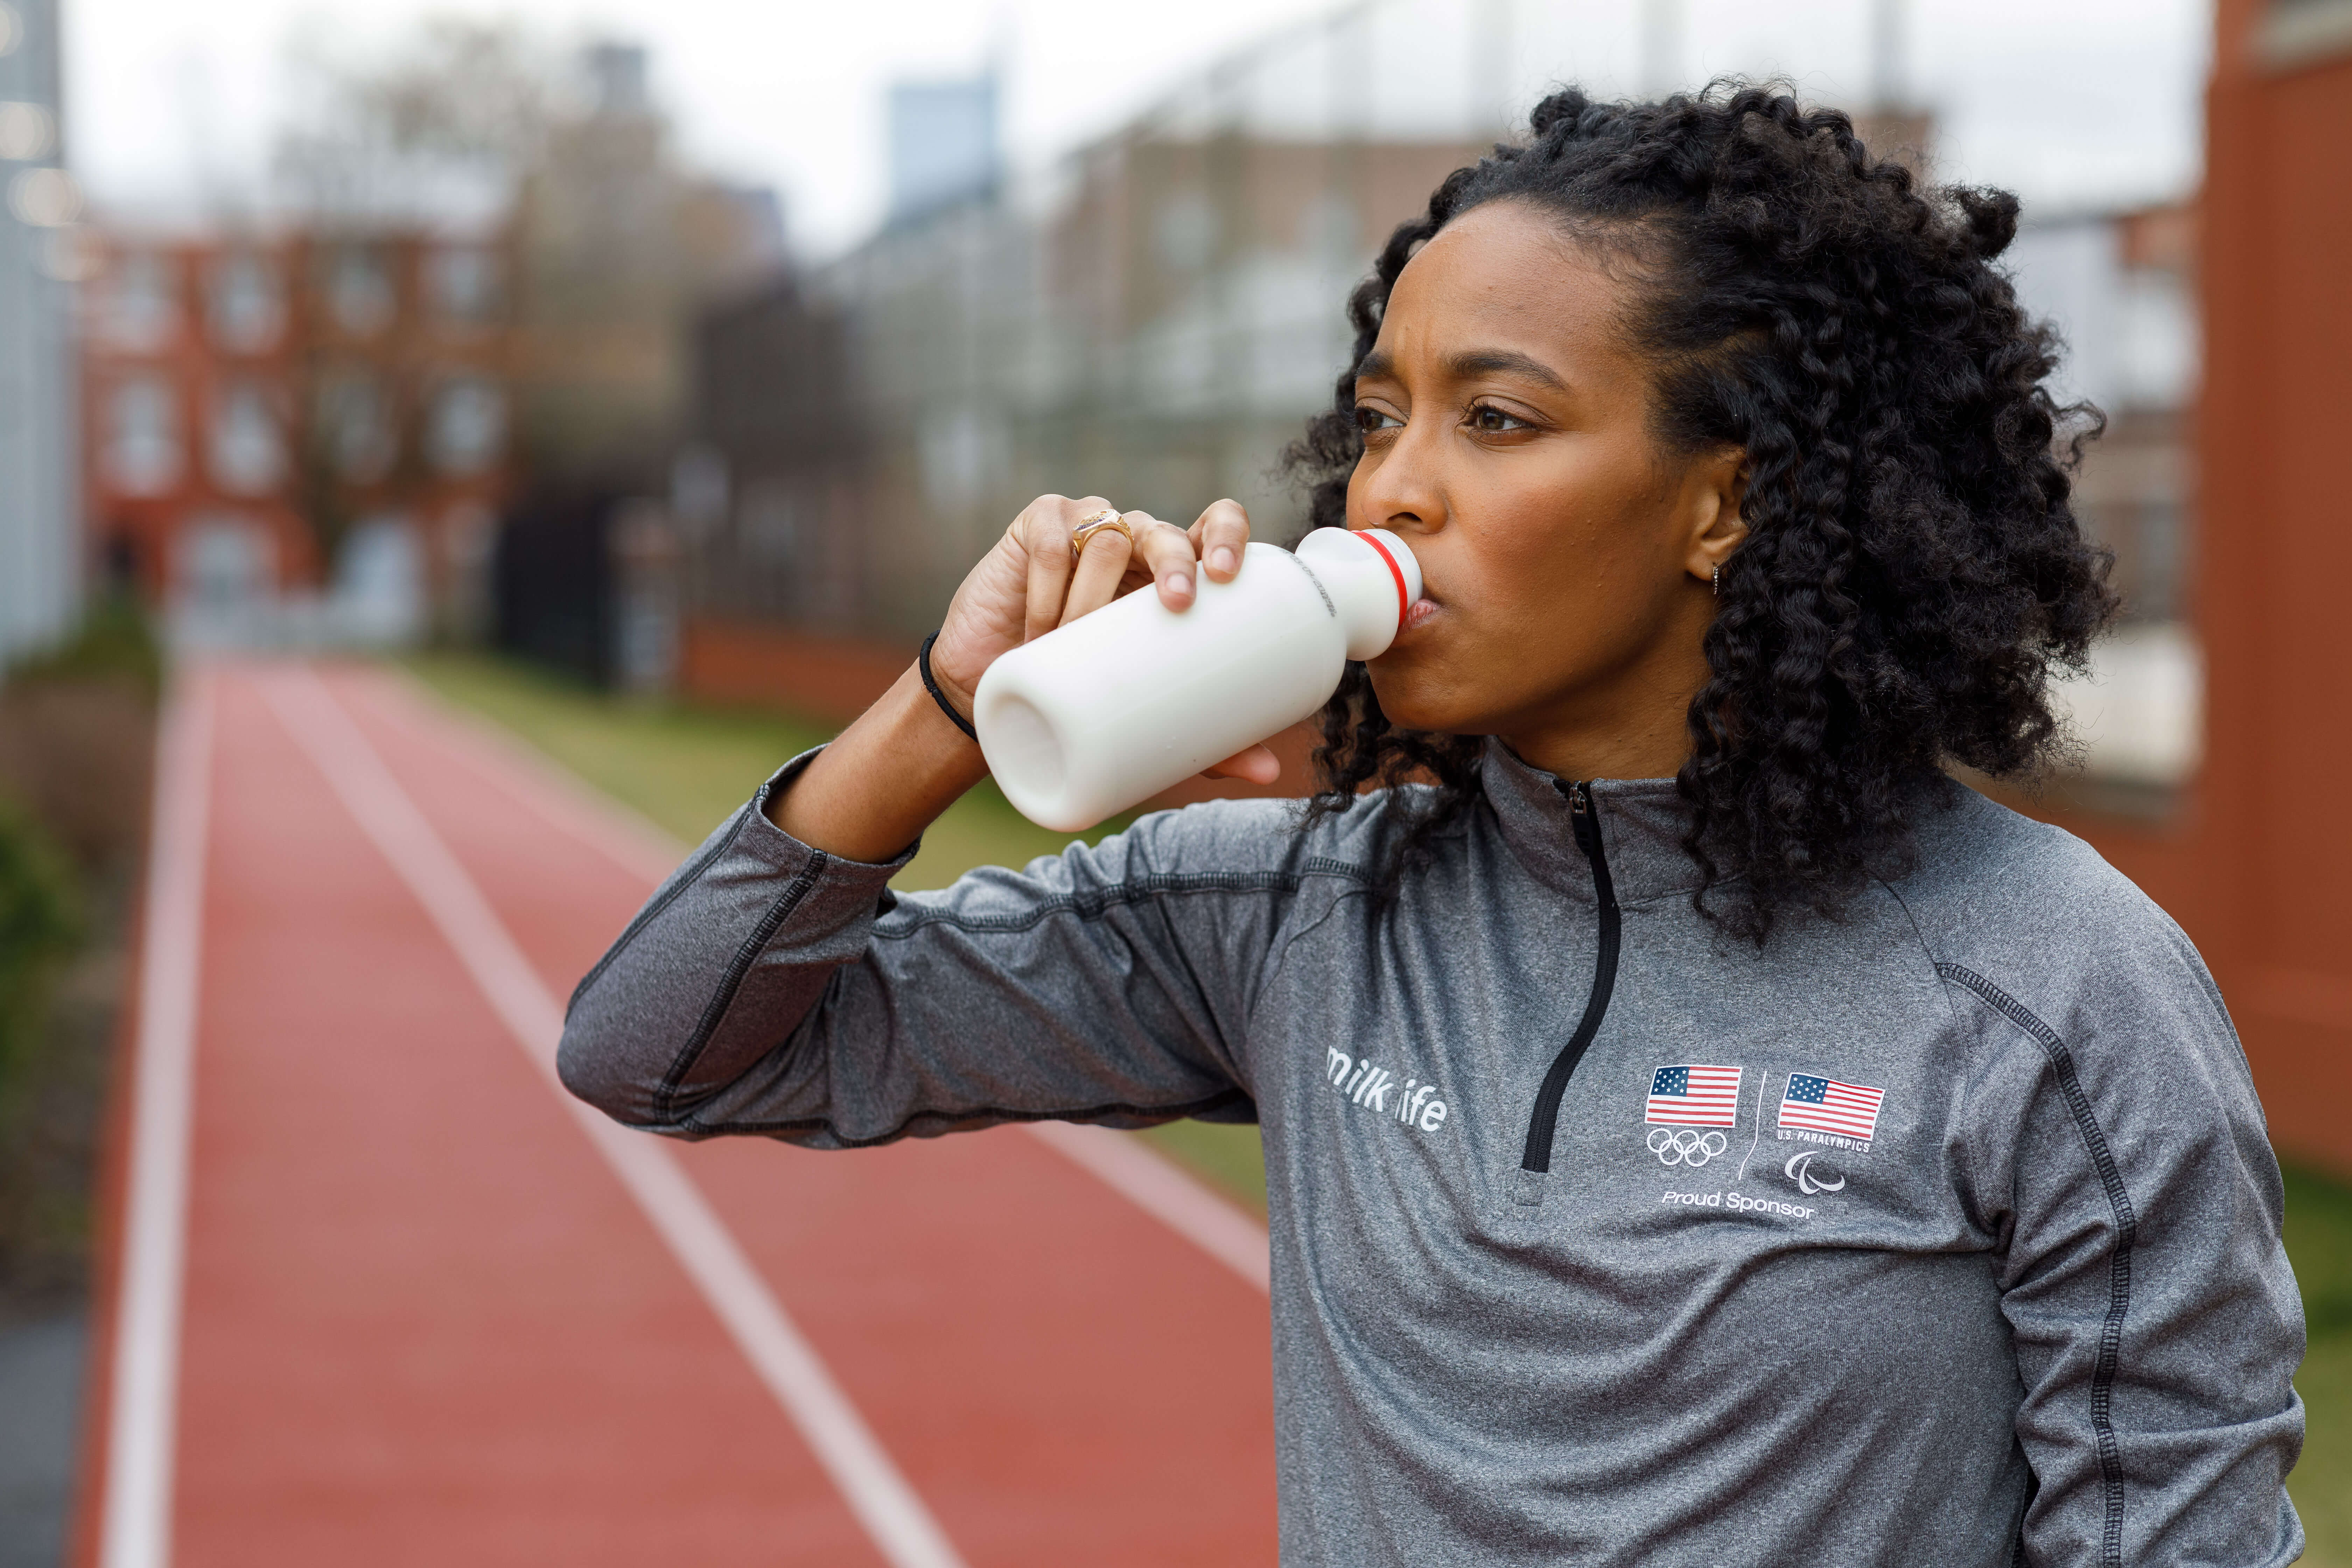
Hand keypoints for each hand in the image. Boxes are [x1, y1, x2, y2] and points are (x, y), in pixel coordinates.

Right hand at [927, 495, 1278, 783]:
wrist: (988, 695)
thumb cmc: (1079, 695)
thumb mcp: (1144, 717)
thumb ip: (1207, 740)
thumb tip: (1270, 772)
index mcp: (1173, 572)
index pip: (1213, 524)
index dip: (1226, 533)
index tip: (1227, 573)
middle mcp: (1136, 541)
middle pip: (1166, 527)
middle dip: (1176, 561)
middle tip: (1177, 604)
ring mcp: (1084, 527)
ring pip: (1107, 540)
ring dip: (1092, 597)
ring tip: (1070, 643)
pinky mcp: (1035, 526)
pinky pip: (1050, 546)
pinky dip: (1046, 589)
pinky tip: (1038, 629)